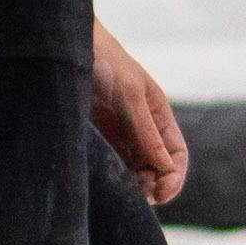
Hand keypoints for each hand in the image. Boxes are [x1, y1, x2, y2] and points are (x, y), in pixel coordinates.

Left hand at [88, 26, 188, 204]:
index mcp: (159, 116)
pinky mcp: (100, 139)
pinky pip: (114, 164)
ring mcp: (120, 135)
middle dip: (154, 184)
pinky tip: (109, 182)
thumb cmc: (106, 64)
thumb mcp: (130, 96)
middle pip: (158, 167)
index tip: (160, 194)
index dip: (174, 177)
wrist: (69, 49)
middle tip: (140, 195)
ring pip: (136, 170)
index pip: (176, 154)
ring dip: (135, 184)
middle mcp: (143, 129)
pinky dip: (116, 177)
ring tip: (123, 191)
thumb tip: (166, 168)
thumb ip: (147, 132)